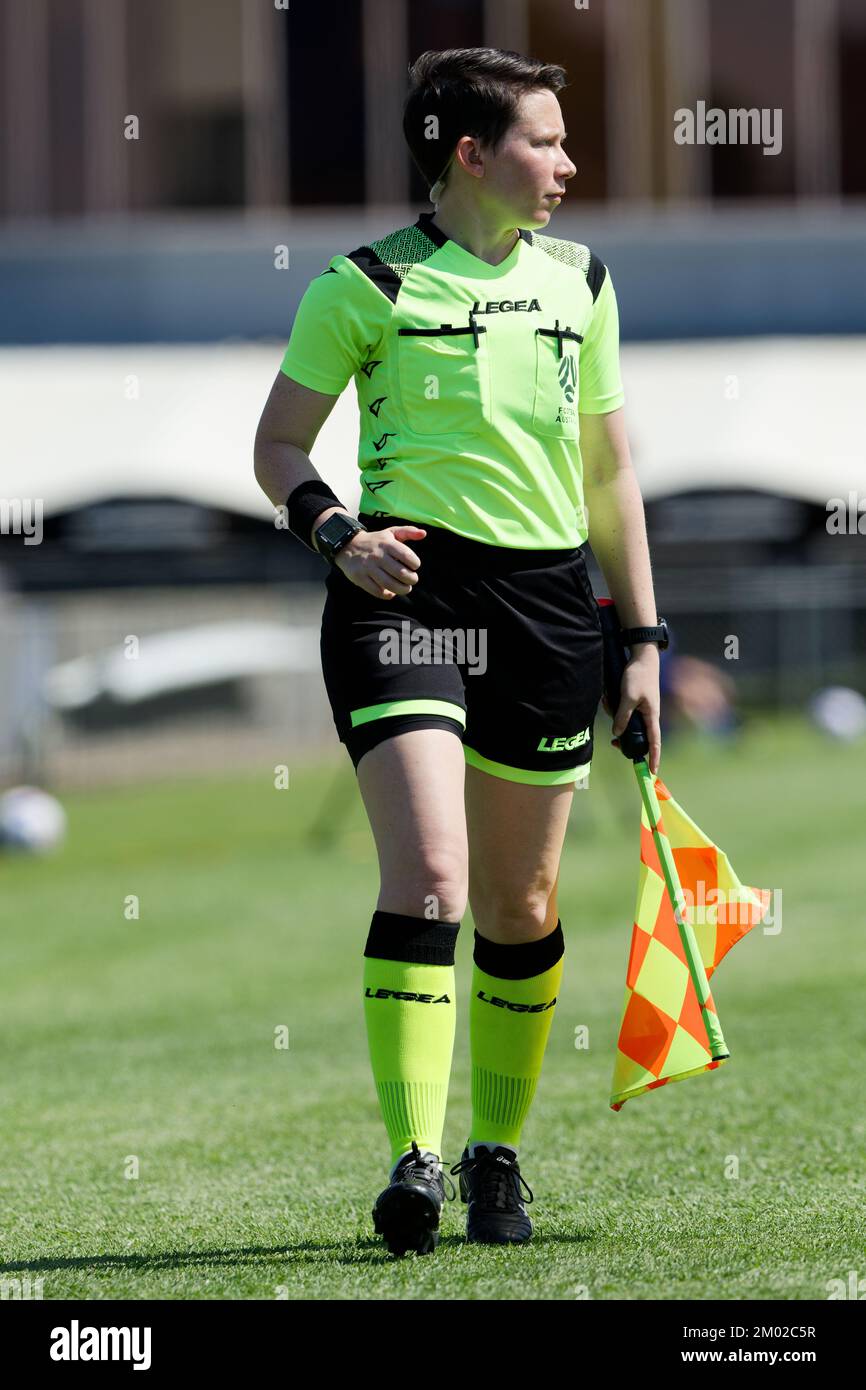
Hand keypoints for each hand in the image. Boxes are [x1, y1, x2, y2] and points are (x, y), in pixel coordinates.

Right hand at [334, 524, 425, 598]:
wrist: (347, 545)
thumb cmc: (375, 541)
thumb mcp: (390, 532)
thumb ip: (408, 532)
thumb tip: (423, 533)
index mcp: (387, 544)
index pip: (407, 555)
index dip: (415, 563)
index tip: (414, 566)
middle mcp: (377, 556)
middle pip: (400, 573)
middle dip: (411, 580)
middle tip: (412, 580)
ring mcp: (368, 568)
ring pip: (389, 584)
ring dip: (402, 590)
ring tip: (405, 588)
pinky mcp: (360, 578)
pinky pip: (377, 591)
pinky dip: (387, 595)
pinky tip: (391, 592)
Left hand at [610, 646, 661, 773]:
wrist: (642, 656)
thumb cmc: (638, 676)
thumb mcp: (628, 697)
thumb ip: (622, 716)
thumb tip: (616, 733)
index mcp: (651, 716)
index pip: (654, 742)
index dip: (654, 757)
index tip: (652, 772)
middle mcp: (648, 715)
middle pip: (636, 735)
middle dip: (623, 738)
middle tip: (613, 743)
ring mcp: (641, 709)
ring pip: (625, 722)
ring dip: (614, 715)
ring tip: (608, 701)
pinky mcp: (634, 702)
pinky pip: (622, 711)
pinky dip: (614, 706)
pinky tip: (608, 697)